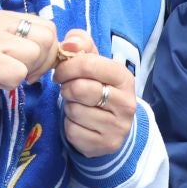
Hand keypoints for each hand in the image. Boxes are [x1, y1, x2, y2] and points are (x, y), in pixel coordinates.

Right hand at [0, 10, 58, 100]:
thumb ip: (17, 38)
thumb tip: (48, 50)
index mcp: (1, 16)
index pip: (46, 25)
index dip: (48, 48)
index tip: (35, 64)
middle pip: (46, 38)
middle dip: (43, 62)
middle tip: (26, 74)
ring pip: (33, 55)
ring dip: (25, 73)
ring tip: (4, 75)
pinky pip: (18, 73)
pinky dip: (10, 83)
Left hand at [53, 29, 135, 158]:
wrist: (113, 124)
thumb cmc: (98, 86)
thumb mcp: (93, 61)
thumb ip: (81, 43)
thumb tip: (68, 43)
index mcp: (124, 77)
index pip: (89, 64)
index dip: (67, 66)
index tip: (60, 72)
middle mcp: (126, 103)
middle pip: (79, 89)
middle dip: (66, 88)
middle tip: (68, 89)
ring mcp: (118, 126)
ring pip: (75, 111)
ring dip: (68, 106)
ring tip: (77, 105)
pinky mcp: (105, 144)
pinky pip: (73, 131)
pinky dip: (69, 125)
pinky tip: (79, 121)